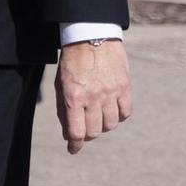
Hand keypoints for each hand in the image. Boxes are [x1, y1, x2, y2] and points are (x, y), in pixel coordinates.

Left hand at [56, 39, 131, 153]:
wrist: (91, 36)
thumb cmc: (72, 60)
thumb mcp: (60, 83)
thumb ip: (63, 108)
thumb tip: (68, 132)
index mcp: (73, 96)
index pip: (76, 131)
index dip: (74, 145)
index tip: (73, 149)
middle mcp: (93, 97)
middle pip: (94, 131)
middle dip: (87, 135)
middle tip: (83, 130)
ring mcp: (111, 93)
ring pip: (110, 125)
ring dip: (102, 126)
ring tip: (96, 117)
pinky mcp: (124, 88)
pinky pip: (125, 113)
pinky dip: (118, 116)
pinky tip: (111, 110)